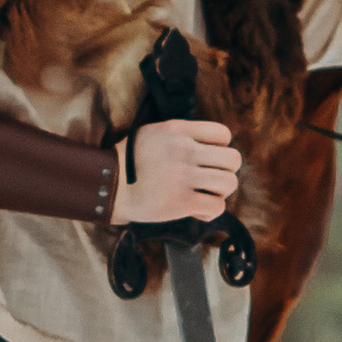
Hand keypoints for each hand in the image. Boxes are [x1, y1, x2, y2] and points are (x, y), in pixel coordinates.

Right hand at [111, 118, 241, 225]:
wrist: (108, 186)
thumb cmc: (129, 162)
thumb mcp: (153, 134)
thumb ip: (181, 135)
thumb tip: (208, 145)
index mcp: (178, 130)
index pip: (223, 134)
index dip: (221, 148)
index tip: (209, 159)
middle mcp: (184, 150)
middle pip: (233, 159)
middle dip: (226, 171)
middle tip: (210, 180)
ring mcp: (184, 176)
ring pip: (229, 183)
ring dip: (220, 192)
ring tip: (205, 195)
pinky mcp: (182, 202)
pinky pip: (217, 207)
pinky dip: (210, 211)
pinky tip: (196, 211)